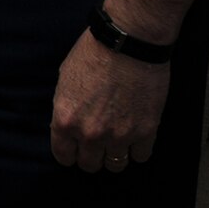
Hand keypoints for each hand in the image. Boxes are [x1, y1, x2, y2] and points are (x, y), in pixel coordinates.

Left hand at [50, 29, 169, 172]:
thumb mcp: (64, 79)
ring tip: (116, 143)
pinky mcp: (145, 131)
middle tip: (97, 145)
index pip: (63, 155)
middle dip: (91, 156)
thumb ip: (66, 108)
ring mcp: (119, 135)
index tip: (75, 150)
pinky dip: (138, 150)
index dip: (69, 153)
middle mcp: (90, 133)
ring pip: (116, 166)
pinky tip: (136, 138)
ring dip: (115, 156)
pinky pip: (141, 156)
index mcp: (65, 119)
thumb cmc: (93, 53)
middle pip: (89, 164)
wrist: (127, 42)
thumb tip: (68, 123)